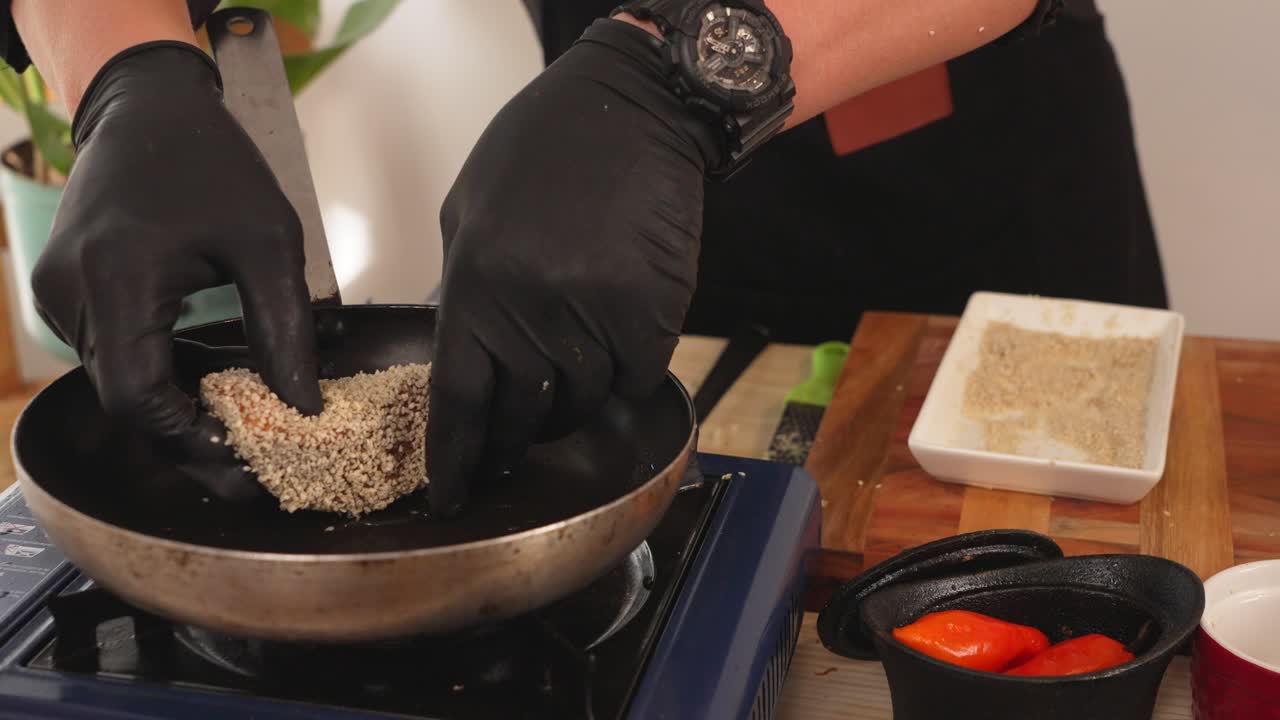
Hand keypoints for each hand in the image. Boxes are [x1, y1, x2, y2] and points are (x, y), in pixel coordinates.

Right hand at [31, 42, 320, 497]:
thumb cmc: (213, 164)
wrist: (147, 108)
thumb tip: (302, 407)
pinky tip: (213, 376)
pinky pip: (113, 353)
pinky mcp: (63, 291)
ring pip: (119, 382)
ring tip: (246, 424)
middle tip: (256, 463)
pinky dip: (161, 372)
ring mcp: (57, 294)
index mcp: (116, 280)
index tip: (247, 470)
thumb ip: (282, 327)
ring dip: (178, 406)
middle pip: (127, 401)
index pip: (140, 401)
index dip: (192, 445)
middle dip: (192, 437)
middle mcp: (69, 296)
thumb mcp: (268, 241)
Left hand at [428, 20, 720, 515]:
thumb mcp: (468, 210)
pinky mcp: (651, 316)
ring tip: (572, 369)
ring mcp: (594, 316)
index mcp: (474, 285)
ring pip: (581, 402)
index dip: (456, 457)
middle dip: (516, 439)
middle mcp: (530, 311)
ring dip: (574, 400)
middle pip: (521, 416)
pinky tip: (617, 344)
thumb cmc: (541, 151)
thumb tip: (462, 353)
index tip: (454, 497)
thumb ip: (462, 286)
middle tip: (515, 445)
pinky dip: (624, 375)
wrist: (633, 111)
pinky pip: (633, 380)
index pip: (458, 398)